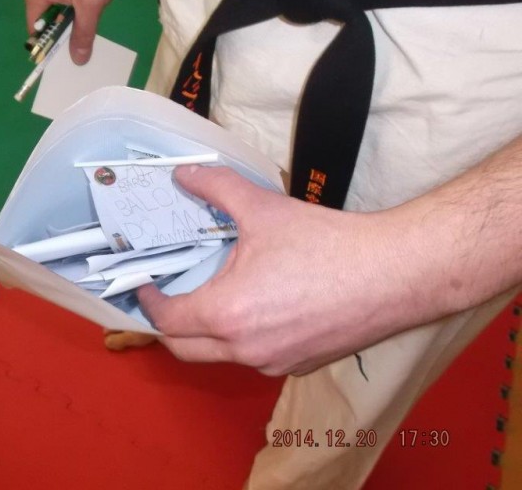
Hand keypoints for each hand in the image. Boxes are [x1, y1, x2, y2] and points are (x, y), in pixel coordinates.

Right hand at [23, 0, 122, 64]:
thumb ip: (83, 34)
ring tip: (94, 3)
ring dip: (79, 11)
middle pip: (49, 20)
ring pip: (62, 8)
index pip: (36, 30)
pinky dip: (81, 0)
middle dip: (70, 25)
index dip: (50, 45)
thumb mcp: (90, 6)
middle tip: (88, 25)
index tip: (66, 56)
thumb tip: (78, 61)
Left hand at [138, 165, 436, 375]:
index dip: (148, 302)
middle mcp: (245, 350)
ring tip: (212, 296)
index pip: (166, 321)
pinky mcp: (301, 366)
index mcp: (227, 314)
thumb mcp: (263, 208)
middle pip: (184, 349)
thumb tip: (184, 173)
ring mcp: (275, 364)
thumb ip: (216, 187)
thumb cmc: (327, 243)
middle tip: (168, 297)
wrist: (395, 274)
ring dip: (207, 332)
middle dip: (169, 326)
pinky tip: (258, 307)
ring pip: (221, 355)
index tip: (144, 286)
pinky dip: (244, 338)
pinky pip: (257, 358)